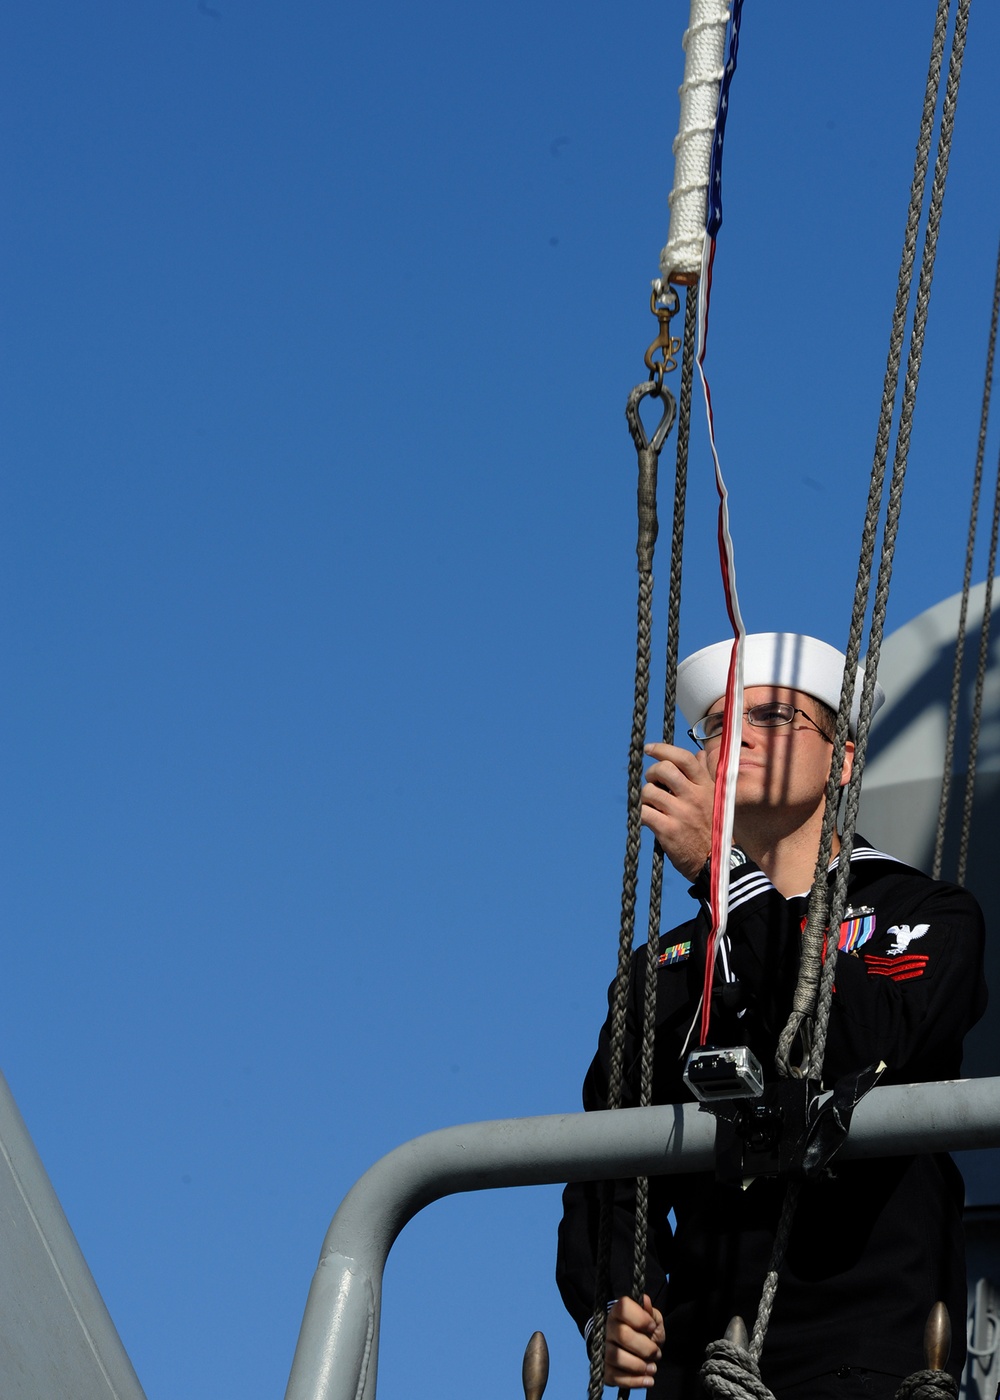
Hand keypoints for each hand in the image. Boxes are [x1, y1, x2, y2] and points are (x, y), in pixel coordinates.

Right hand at [604, 1294, 664, 1388]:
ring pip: (617, 1358)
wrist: (631, 1351)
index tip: (652, 1327)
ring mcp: (603, 1349)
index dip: (640, 1318)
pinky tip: (647, 1380)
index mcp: (617, 1312)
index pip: (623, 1308)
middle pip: (623, 1335)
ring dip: (639, 1366)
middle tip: (656, 1353)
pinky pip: (615, 1377)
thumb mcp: (652, 1320)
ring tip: (652, 1368)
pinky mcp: (603, 1370)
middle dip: (645, 1347)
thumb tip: (646, 1300)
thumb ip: (650, 1312)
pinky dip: (634, 1381)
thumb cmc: (643, 1333)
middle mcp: (607, 1328)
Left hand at [640, 743, 714, 879]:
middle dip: (651, 774)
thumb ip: (705, 776)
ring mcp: (681, 813)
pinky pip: (643, 812)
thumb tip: (697, 754)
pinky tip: (649, 819)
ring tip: (654, 806)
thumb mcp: (717, 799)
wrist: (717, 862)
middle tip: (653, 783)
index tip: (649, 749)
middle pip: (663, 770)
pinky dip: (641, 814)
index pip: (683, 758)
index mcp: (706, 786)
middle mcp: (694, 796)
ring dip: (645, 798)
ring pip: (649, 791)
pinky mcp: (668, 830)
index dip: (662, 749)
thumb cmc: (714, 828)